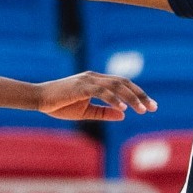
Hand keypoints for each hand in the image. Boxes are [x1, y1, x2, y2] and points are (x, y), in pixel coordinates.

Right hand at [35, 72, 156, 121]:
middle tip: (154, 108)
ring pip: (116, 86)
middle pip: (124, 83)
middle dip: (140, 95)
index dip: (138, 94)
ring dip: (131, 98)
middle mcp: (94, 77)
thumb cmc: (59, 105)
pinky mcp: (81, 86)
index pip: (122, 85)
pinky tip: (123, 107)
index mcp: (96, 81)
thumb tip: (124, 114)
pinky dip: (113, 98)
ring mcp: (88, 80)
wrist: (39, 99)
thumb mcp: (86, 112)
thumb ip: (104, 112)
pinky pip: (101, 91)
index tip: (151, 106)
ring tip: (143, 110)